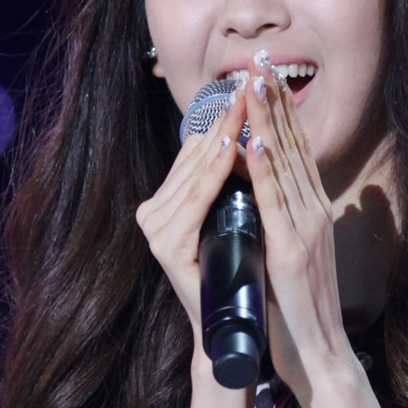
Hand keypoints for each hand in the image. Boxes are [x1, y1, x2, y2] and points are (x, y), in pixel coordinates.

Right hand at [134, 86, 250, 338]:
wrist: (233, 328)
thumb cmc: (242, 274)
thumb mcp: (238, 219)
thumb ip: (231, 185)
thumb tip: (247, 136)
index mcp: (169, 204)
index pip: (198, 151)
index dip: (226, 118)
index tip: (252, 85)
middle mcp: (155, 212)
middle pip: (196, 155)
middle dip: (227, 118)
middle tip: (251, 80)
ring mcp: (157, 228)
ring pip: (197, 172)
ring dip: (221, 136)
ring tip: (243, 104)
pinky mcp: (166, 245)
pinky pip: (198, 200)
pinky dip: (215, 172)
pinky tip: (229, 149)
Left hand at [239, 52, 355, 406]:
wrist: (319, 352)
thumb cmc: (302, 309)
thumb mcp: (300, 255)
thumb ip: (297, 223)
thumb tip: (299, 199)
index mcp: (313, 210)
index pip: (296, 149)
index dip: (283, 111)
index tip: (267, 76)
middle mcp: (314, 211)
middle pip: (294, 145)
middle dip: (276, 101)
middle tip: (260, 60)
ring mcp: (305, 228)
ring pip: (285, 163)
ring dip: (270, 121)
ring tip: (256, 84)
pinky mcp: (293, 249)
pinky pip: (275, 201)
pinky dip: (267, 168)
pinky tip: (256, 141)